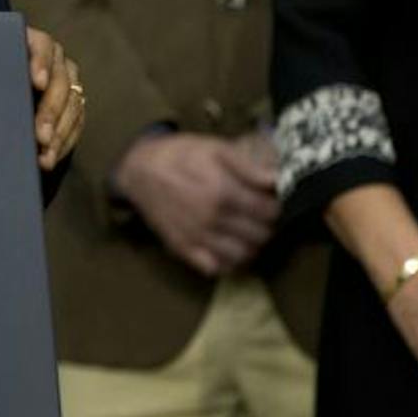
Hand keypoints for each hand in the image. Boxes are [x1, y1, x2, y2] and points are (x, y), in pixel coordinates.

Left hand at [26, 27, 84, 169]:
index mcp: (31, 41)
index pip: (42, 46)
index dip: (41, 63)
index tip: (37, 83)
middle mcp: (55, 58)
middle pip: (60, 82)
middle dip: (50, 111)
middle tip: (40, 136)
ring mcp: (67, 81)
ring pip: (71, 106)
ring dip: (58, 134)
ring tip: (44, 156)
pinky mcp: (72, 103)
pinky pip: (75, 123)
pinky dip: (63, 143)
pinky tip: (50, 157)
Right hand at [115, 130, 278, 274]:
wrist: (139, 170)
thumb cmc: (180, 155)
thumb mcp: (214, 148)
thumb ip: (247, 165)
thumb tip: (276, 180)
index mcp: (223, 192)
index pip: (269, 212)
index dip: (278, 207)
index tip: (274, 201)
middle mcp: (212, 220)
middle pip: (260, 236)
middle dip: (268, 227)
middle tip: (264, 217)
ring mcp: (197, 238)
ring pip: (242, 256)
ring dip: (253, 246)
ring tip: (250, 232)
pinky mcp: (184, 249)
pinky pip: (217, 268)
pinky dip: (229, 263)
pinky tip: (230, 247)